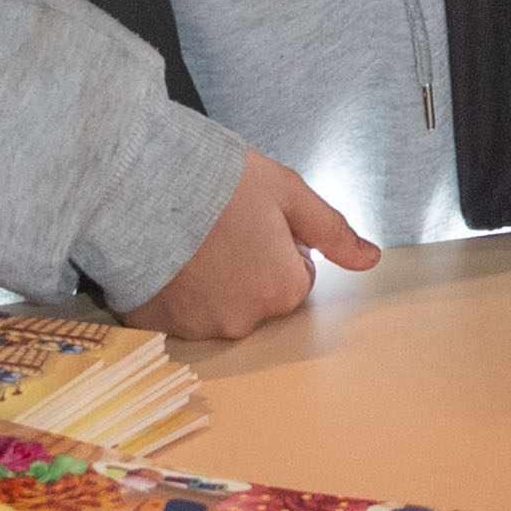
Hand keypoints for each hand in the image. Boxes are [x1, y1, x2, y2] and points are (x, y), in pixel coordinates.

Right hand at [118, 146, 377, 343]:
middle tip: (220, 228)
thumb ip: (332, 231)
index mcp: (282, 290)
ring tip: (189, 240)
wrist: (140, 184)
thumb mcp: (288, 193)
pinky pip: (177, 314)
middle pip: (258, 297)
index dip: (278, 244)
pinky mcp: (157, 326)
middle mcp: (244, 322)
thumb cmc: (218, 183)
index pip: (296, 277)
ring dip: (210, 283)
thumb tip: (370, 259)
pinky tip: (165, 258)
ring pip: (218, 307)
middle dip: (247, 267)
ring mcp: (197, 328)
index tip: (253, 221)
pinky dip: (175, 293)